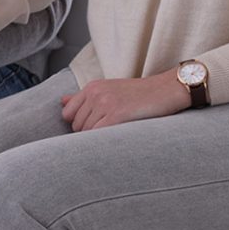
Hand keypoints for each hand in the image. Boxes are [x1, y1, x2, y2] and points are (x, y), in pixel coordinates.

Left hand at [61, 68, 191, 131]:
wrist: (167, 89)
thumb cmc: (139, 94)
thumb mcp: (108, 89)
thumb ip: (84, 97)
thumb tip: (62, 102)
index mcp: (91, 87)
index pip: (67, 114)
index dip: (78, 125)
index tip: (93, 128)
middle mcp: (95, 94)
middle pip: (77, 125)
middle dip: (88, 134)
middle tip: (108, 134)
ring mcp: (105, 103)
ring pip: (87, 132)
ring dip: (98, 139)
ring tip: (115, 136)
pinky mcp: (117, 114)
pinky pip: (98, 134)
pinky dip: (102, 142)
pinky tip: (115, 141)